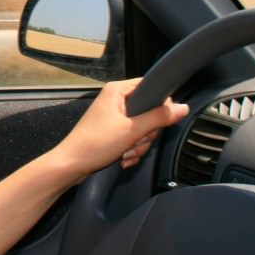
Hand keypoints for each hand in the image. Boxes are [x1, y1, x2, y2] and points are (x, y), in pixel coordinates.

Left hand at [54, 78, 188, 180]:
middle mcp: (115, 100)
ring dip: (138, 146)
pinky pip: (134, 140)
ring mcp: (114, 118)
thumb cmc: (94, 144)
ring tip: (125, 152)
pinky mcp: (114, 133)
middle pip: (150, 113)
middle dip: (146, 134)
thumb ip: (159, 118)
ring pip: (143, 130)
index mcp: (117, 91)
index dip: (159, 106)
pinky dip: (132, 151)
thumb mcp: (132, 130)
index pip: (151, 88)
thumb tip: (182, 108)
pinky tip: (122, 158)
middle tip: (134, 141)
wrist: (71, 166)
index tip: (157, 122)